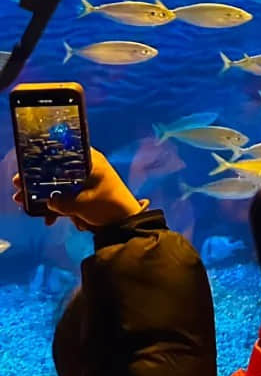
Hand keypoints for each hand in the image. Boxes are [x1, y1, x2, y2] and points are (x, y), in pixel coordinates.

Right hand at [12, 148, 142, 230]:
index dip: (44, 161)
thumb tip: (47, 202)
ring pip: (61, 186)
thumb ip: (62, 203)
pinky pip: (68, 197)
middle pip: (58, 171)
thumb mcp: (82, 204)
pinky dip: (60, 208)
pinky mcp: (86, 193)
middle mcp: (88, 166)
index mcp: (90, 160)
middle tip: (20, 190)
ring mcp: (87, 180)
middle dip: (40, 184)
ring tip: (32, 208)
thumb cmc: (108, 205)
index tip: (28, 170)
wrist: (125, 222)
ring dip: (48, 199)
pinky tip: (51, 220)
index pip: (64, 153)